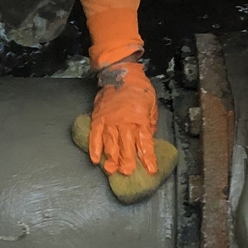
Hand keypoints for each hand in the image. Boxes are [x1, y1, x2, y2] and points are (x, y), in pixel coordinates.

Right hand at [89, 60, 157, 175]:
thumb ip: (149, 124)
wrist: (121, 74)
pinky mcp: (98, 119)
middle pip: (126, 145)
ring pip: (110, 143)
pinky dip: (94, 148)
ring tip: (110, 170)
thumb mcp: (152, 105)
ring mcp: (109, 122)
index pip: (145, 142)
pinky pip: (95, 136)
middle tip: (126, 172)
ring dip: (111, 158)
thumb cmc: (139, 90)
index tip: (150, 169)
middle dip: (127, 161)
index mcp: (140, 120)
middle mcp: (124, 122)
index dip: (148, 157)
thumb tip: (148, 139)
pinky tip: (95, 159)